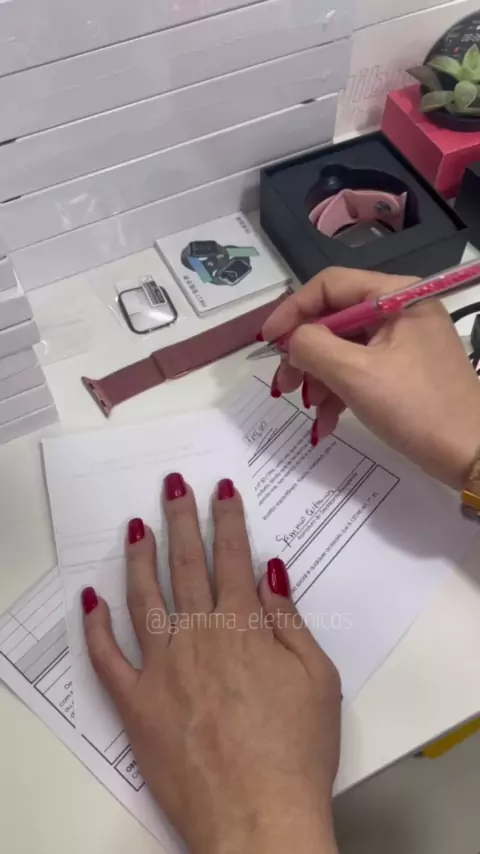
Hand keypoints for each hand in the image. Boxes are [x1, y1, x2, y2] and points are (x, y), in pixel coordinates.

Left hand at [82, 474, 340, 853]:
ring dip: (139, 557)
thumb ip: (290, 619)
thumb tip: (273, 570)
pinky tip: (91, 600)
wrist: (257, 817)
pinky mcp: (137, 703)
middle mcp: (199, 636)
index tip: (220, 490)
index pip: (234, 558)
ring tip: (135, 526)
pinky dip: (96, 627)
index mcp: (244, 627)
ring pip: (144, 598)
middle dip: (180, 519)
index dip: (227, 518)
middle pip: (186, 565)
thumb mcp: (318, 679)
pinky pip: (107, 658)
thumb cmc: (296, 751)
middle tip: (172, 486)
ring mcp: (162, 668)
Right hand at [262, 267, 479, 488]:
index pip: (330, 286)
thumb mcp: (356, 375)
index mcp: (396, 297)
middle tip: (283, 385)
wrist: (472, 455)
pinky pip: (360, 371)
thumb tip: (290, 339)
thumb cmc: (417, 409)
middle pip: (334, 320)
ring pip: (343, 350)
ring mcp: (403, 342)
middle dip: (305, 355)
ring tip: (310, 412)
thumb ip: (313, 347)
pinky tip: (328, 423)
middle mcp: (400, 311)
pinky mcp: (404, 371)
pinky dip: (340, 393)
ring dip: (320, 381)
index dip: (292, 310)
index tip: (267, 342)